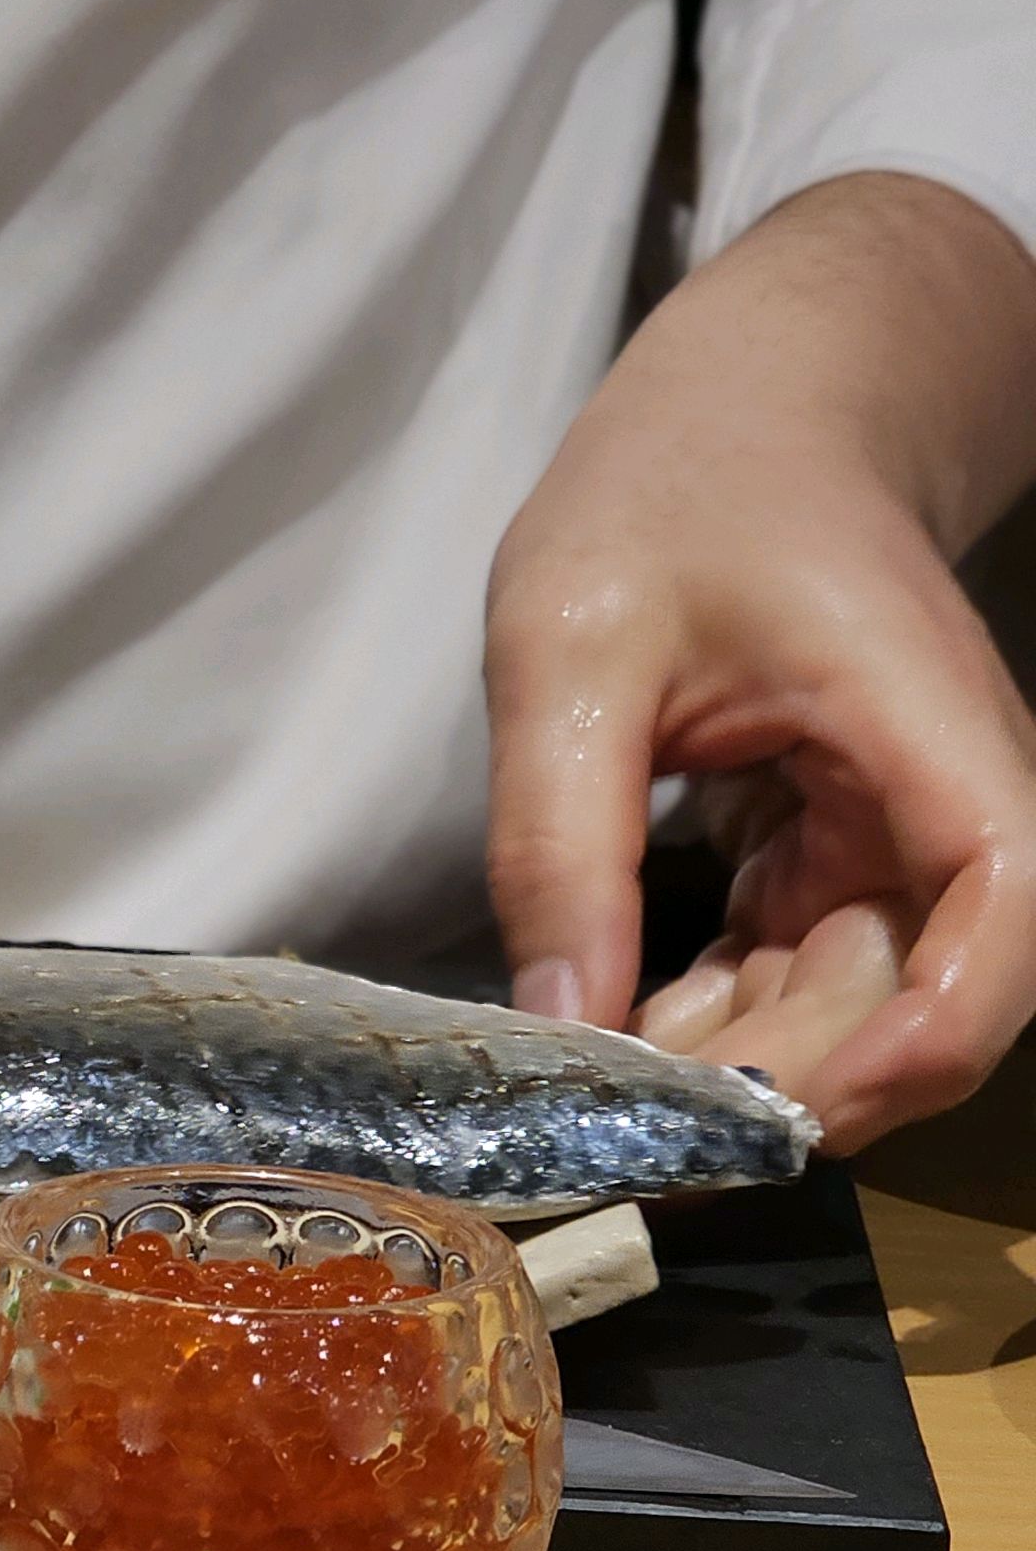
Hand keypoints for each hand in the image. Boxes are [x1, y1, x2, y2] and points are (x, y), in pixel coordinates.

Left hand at [483, 172, 1035, 1151]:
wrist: (740, 412)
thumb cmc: (668, 493)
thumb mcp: (565, 651)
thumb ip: (559, 841)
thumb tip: (560, 1026)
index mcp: (924, 721)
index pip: (1006, 903)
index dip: (926, 1035)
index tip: (793, 1108)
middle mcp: (944, 795)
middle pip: (913, 995)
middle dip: (781, 1085)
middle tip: (622, 1139)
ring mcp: (896, 834)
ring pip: (849, 1005)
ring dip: (737, 1067)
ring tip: (598, 1096)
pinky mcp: (838, 855)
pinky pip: (795, 973)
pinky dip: (713, 1020)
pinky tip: (613, 1033)